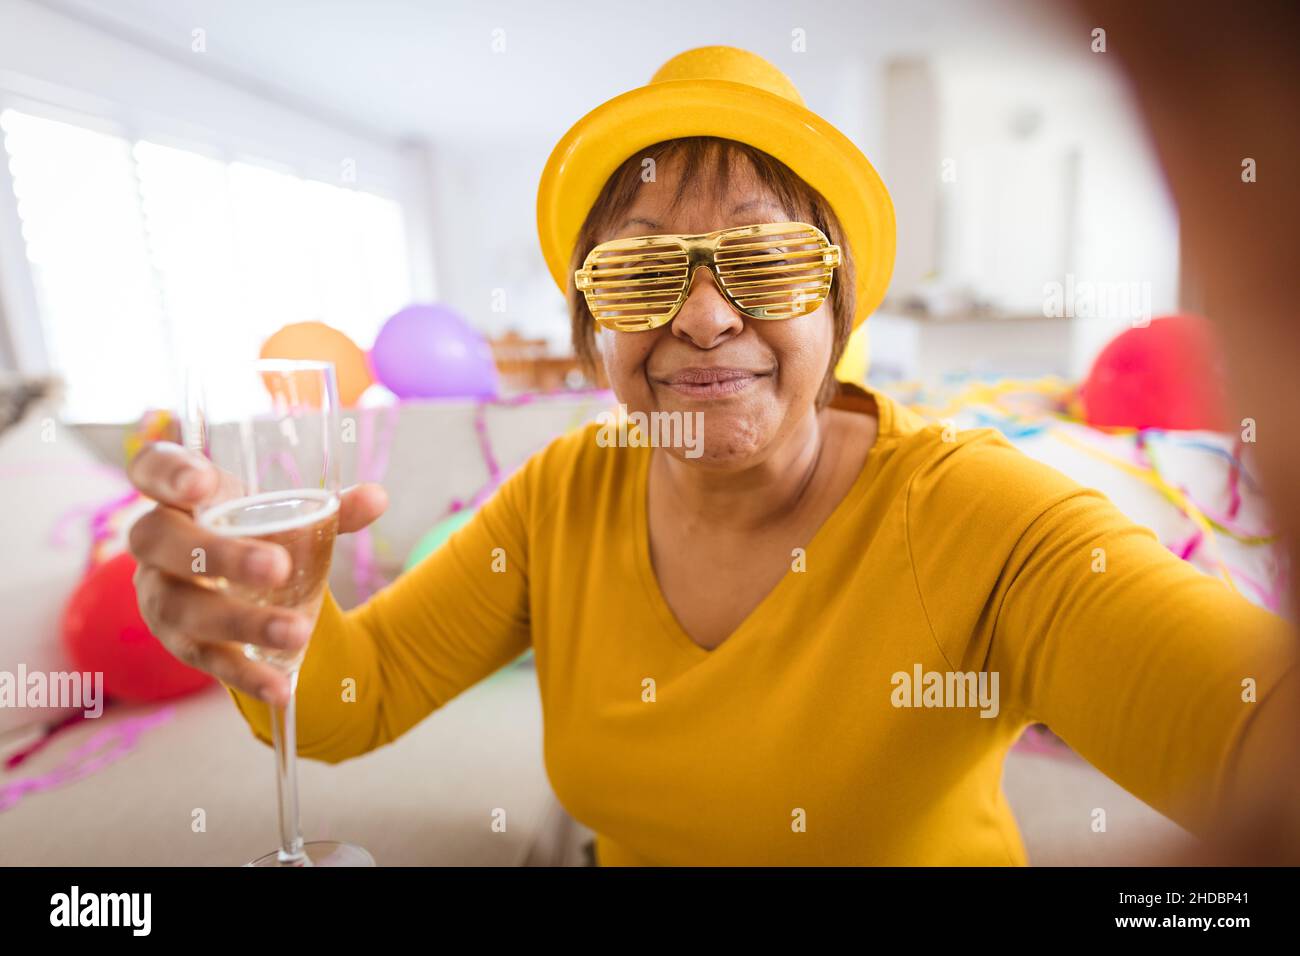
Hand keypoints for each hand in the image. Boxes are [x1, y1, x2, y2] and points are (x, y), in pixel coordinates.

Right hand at [126, 441, 387, 707]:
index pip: (152, 468)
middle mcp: (155, 543)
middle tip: (277, 568)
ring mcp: (160, 594)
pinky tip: (281, 689)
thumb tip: (378, 498)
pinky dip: (244, 675)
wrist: (230, 585)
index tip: (201, 483)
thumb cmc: (252, 533)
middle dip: (219, 556)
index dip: (168, 473)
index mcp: (180, 496)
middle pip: (162, 542)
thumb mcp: (283, 516)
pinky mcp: (177, 642)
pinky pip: (205, 660)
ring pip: (184, 609)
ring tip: (298, 631)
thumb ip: (329, 509)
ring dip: (242, 622)